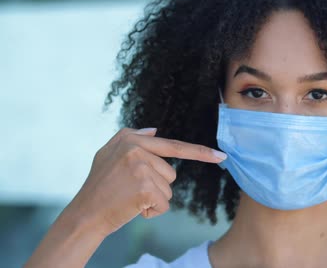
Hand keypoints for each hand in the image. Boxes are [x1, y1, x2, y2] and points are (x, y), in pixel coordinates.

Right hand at [67, 127, 226, 235]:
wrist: (85, 215)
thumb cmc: (98, 187)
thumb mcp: (107, 154)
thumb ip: (130, 138)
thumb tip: (155, 130)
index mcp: (131, 139)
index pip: (173, 146)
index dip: (200, 153)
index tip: (221, 156)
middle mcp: (137, 149)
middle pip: (170, 173)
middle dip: (155, 186)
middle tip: (129, 190)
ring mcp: (141, 168)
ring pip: (168, 190)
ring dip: (153, 199)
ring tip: (129, 198)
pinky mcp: (145, 188)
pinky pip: (164, 204)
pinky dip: (151, 212)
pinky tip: (132, 208)